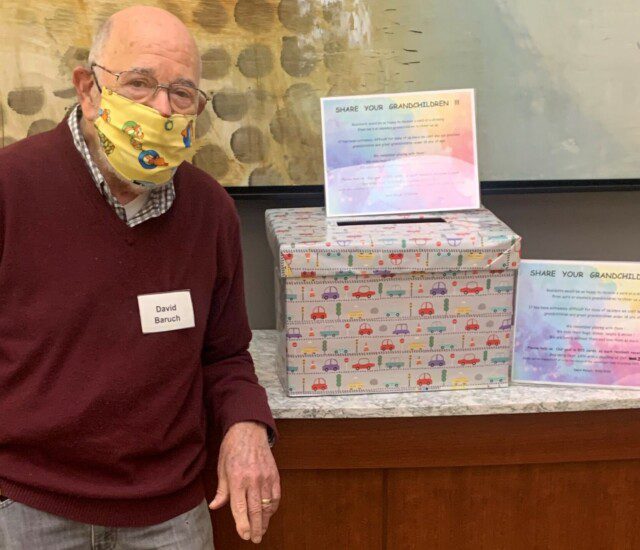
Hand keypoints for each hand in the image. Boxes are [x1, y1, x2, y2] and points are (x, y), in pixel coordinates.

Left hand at [209, 421, 279, 543]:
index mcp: (237, 479)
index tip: (244, 535)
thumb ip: (221, 490)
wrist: (249, 430)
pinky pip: (276, 495)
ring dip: (265, 520)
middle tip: (255, 539)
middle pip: (256, 510)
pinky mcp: (274, 474)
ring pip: (267, 505)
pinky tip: (269, 513)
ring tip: (261, 530)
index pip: (240, 508)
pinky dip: (273, 506)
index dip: (243, 524)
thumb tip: (215, 506)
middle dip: (255, 527)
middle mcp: (253, 480)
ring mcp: (265, 477)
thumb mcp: (222, 468)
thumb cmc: (233, 447)